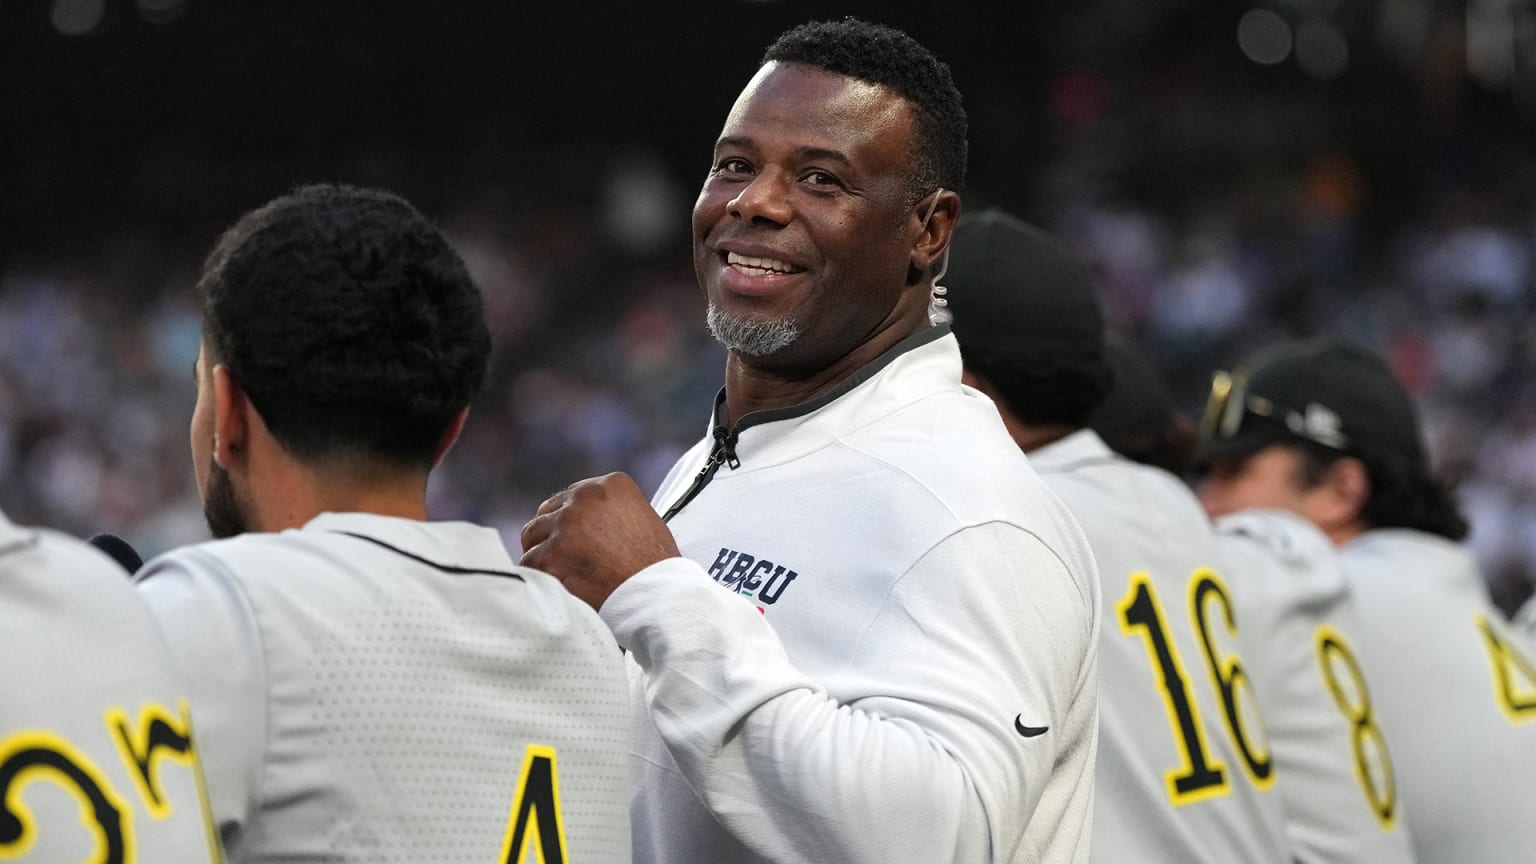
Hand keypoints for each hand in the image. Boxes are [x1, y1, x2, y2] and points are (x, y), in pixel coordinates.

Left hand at [519, 472, 680, 609]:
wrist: (658, 596)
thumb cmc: (655, 566)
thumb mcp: (642, 518)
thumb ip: (612, 510)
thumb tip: (588, 520)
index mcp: (611, 484)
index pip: (571, 495)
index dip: (571, 520)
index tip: (577, 538)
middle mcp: (586, 497)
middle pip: (548, 510)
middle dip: (552, 533)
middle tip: (565, 558)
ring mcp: (566, 525)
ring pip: (533, 534)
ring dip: (542, 552)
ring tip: (560, 572)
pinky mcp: (553, 554)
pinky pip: (529, 562)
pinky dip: (538, 575)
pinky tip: (555, 584)